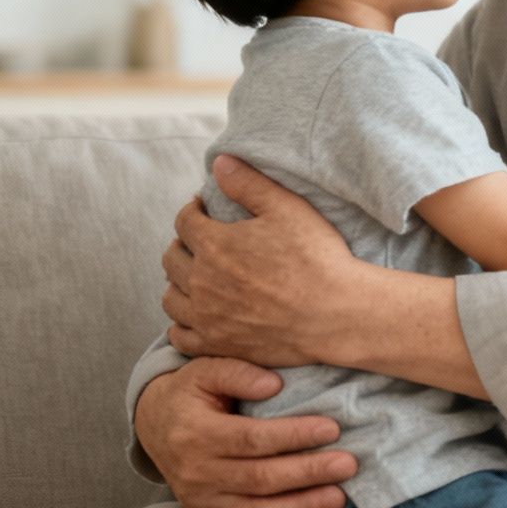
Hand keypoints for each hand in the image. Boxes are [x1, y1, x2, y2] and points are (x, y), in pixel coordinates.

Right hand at [135, 357, 356, 507]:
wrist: (155, 426)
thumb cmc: (190, 394)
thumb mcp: (205, 370)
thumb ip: (238, 372)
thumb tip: (274, 383)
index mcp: (197, 434)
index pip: (252, 439)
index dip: (293, 435)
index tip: (331, 428)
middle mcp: (197, 473)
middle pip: (259, 478)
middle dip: (307, 473)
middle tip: (347, 465)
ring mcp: (202, 501)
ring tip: (337, 498)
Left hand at [162, 155, 357, 365]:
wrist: (335, 313)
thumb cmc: (316, 258)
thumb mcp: (287, 208)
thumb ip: (248, 184)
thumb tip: (219, 162)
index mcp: (214, 244)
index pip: (184, 222)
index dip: (193, 211)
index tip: (204, 209)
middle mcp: (201, 281)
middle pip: (171, 258)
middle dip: (183, 244)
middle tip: (201, 242)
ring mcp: (206, 317)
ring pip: (170, 298)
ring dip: (179, 283)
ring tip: (197, 277)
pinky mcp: (217, 345)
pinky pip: (180, 335)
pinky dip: (181, 323)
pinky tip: (197, 314)